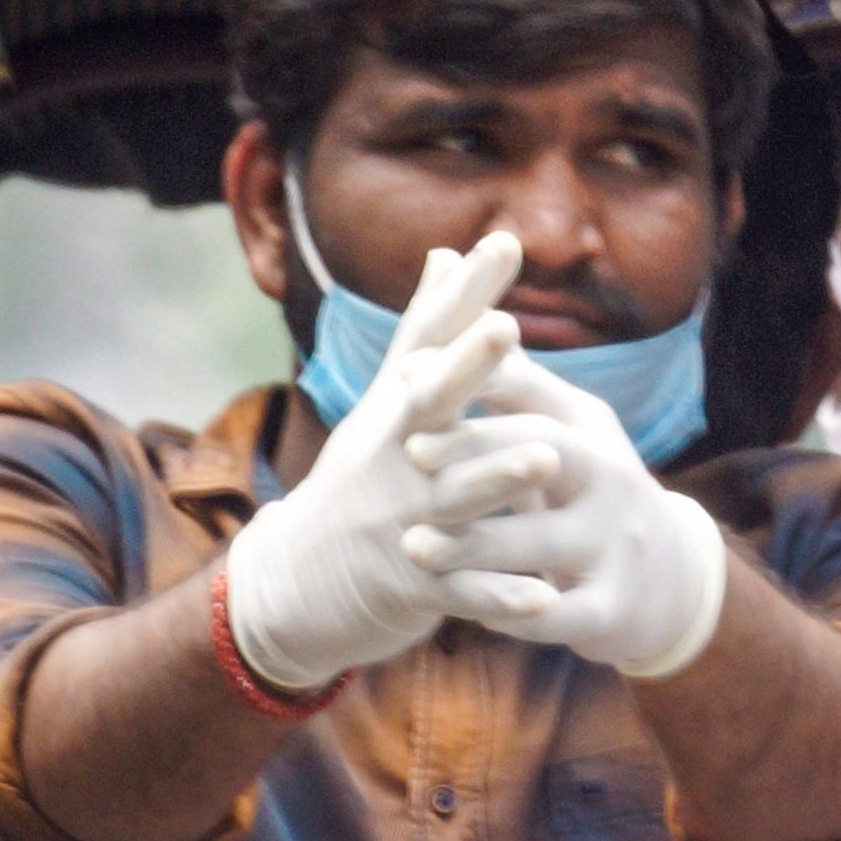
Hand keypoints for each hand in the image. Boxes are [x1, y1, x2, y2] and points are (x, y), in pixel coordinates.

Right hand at [220, 233, 530, 693]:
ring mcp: (401, 521)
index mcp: (396, 412)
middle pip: (430, 405)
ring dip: (496, 477)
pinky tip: (544, 599)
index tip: (504, 242)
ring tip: (545, 457)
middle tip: (507, 326)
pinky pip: (461, 590)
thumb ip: (425, 332)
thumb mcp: (384, 405)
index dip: (465, 295)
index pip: (430, 341)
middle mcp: (394, 458)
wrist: (294, 584)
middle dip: (467, 366)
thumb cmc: (357, 480)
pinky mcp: (412, 585)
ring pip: (453, 498)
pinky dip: (500, 597)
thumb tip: (446, 252)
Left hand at [400, 355, 732, 680]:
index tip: (406, 376)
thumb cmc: (586, 489)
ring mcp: (615, 544)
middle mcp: (609, 477)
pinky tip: (470, 610)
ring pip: (542, 542)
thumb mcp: (564, 431)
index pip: (533, 393)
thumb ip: (510, 385)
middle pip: (545, 452)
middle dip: (478, 450)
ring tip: (413, 547)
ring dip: (475, 545)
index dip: (474, 382)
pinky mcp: (612, 607)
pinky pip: (558, 614)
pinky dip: (513, 612)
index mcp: (589, 428)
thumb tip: (449, 322)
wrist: (667, 577)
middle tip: (410, 452)